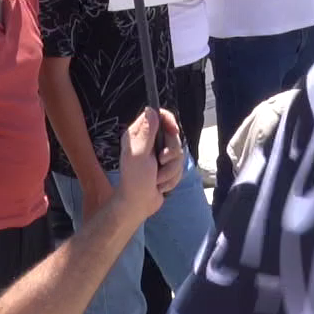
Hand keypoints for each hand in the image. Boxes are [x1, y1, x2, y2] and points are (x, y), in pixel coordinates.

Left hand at [113, 109, 186, 224]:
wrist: (138, 205)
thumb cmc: (135, 180)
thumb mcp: (139, 155)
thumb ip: (146, 132)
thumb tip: (151, 109)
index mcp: (139, 134)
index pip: (160, 116)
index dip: (169, 122)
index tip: (173, 132)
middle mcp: (149, 142)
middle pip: (173, 136)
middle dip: (171, 154)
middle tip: (160, 163)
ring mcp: (158, 155)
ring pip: (178, 154)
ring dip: (170, 170)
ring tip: (158, 179)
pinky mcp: (166, 167)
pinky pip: (179, 167)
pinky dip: (172, 178)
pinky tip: (161, 184)